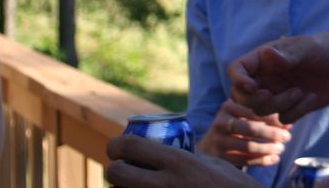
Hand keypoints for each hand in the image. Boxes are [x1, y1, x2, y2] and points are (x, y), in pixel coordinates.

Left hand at [105, 135, 257, 187]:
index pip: (130, 146)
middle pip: (115, 174)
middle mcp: (164, 185)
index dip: (117, 144)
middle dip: (115, 170)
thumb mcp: (214, 165)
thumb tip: (168, 152)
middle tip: (122, 168)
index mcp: (178, 162)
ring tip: (135, 185)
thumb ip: (189, 158)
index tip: (117, 147)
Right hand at [197, 98, 290, 166]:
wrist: (211, 143)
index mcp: (228, 106)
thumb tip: (290, 121)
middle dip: (272, 134)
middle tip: (288, 137)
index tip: (288, 123)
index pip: (254, 110)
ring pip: (248, 146)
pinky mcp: (220, 157)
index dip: (273, 118)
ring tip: (281, 148)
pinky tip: (274, 159)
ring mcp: (219, 141)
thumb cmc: (235, 123)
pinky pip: (245, 160)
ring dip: (268, 148)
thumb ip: (263, 113)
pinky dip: (262, 160)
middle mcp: (221, 122)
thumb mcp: (243, 112)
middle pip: (251, 128)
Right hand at [228, 32, 328, 123]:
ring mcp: (278, 92)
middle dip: (256, 100)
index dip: (238, 80)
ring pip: (261, 111)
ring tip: (301, 92)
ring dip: (280, 105)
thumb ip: (288, 55)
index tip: (252, 87)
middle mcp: (267, 76)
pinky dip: (296, 112)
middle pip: (241, 96)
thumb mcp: (311, 49)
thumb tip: (266, 55)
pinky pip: (282, 118)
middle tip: (272, 95)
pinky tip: (311, 98)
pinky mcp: (291, 106)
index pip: (238, 69)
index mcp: (266, 57)